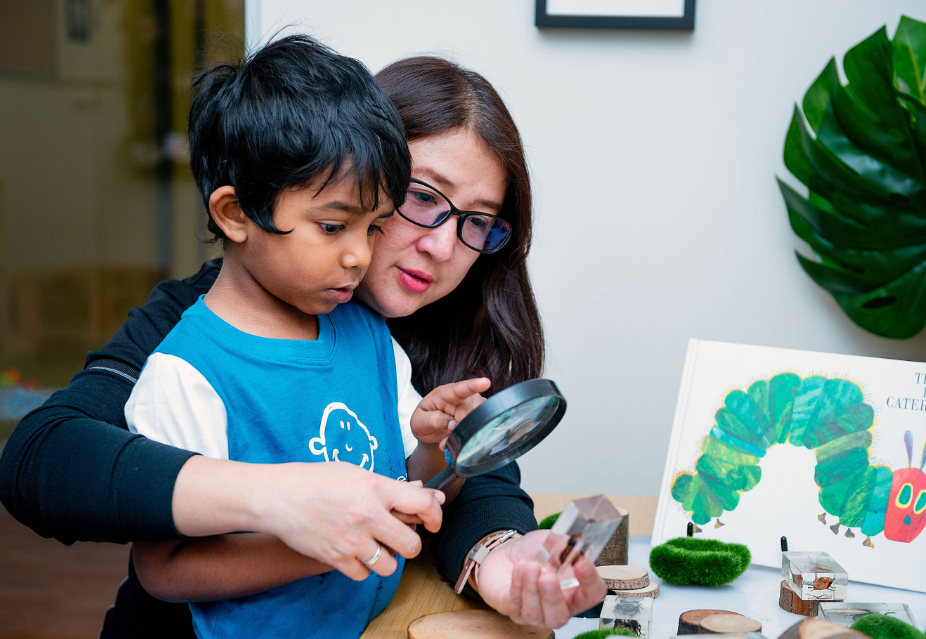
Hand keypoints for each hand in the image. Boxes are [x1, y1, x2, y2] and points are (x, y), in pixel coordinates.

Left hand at [411, 377, 490, 444]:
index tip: (486, 382)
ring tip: (450, 437)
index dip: (473, 386)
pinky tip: (460, 439)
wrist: (430, 429)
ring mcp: (474, 404)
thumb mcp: (420, 423)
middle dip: (460, 429)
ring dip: (466, 433)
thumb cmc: (424, 422)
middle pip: (471, 412)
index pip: (460, 389)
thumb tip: (453, 425)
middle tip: (445, 441)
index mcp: (445, 393)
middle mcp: (463, 396)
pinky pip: (484, 425)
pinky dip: (472, 436)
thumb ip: (434, 421)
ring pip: (480, 419)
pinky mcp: (481, 413)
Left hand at [475, 530, 606, 628]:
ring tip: (531, 566)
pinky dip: (517, 584)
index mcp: (574, 591)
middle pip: (560, 617)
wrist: (507, 551)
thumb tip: (571, 542)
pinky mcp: (512, 609)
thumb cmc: (534, 551)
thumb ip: (564, 544)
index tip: (583, 563)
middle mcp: (555, 608)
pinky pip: (515, 603)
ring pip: (534, 613)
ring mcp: (533, 613)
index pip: (592, 595)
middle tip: (550, 577)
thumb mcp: (552, 541)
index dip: (590, 582)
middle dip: (553, 598)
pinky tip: (519, 567)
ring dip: (532, 589)